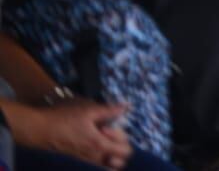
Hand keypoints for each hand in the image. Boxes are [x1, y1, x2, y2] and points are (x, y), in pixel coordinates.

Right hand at [17, 100, 132, 168]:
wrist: (40, 130)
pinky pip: (96, 164)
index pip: (125, 151)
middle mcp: (93, 157)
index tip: (109, 127)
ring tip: (103, 138)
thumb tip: (126, 107)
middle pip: (119, 161)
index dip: (122, 137)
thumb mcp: (89, 110)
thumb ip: (109, 111)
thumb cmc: (64, 119)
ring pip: (106, 165)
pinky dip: (101, 156)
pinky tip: (94, 141)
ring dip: (110, 153)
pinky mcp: (77, 160)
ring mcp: (84, 161)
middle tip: (108, 134)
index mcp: (99, 145)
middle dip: (119, 147)